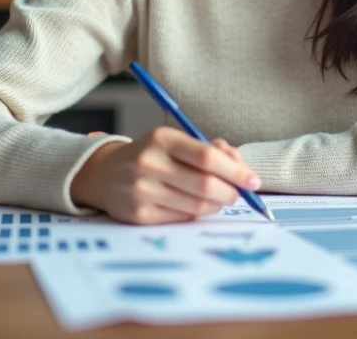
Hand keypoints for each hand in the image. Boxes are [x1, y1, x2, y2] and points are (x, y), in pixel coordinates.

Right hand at [71, 127, 259, 223]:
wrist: (104, 174)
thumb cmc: (151, 156)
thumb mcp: (175, 141)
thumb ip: (210, 149)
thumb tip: (240, 166)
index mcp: (162, 139)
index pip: (207, 156)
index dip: (236, 170)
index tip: (253, 180)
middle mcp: (149, 163)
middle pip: (205, 184)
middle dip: (231, 192)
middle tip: (238, 193)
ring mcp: (142, 190)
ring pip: (197, 205)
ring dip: (216, 204)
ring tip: (217, 198)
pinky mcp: (139, 215)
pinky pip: (182, 218)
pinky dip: (197, 213)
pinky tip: (194, 205)